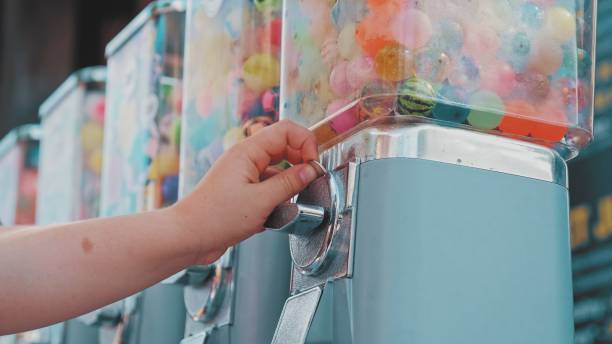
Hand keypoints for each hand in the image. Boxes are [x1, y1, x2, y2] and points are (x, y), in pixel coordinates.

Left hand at [172, 120, 320, 264]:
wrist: (187, 237)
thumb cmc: (214, 218)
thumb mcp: (261, 201)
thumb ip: (289, 184)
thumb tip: (311, 171)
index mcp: (248, 152)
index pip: (286, 130)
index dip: (305, 143)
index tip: (314, 165)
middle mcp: (245, 159)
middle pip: (283, 147)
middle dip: (300, 162)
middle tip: (309, 181)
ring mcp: (243, 175)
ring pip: (277, 169)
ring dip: (288, 183)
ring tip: (288, 202)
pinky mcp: (242, 192)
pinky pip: (268, 187)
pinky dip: (276, 198)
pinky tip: (274, 215)